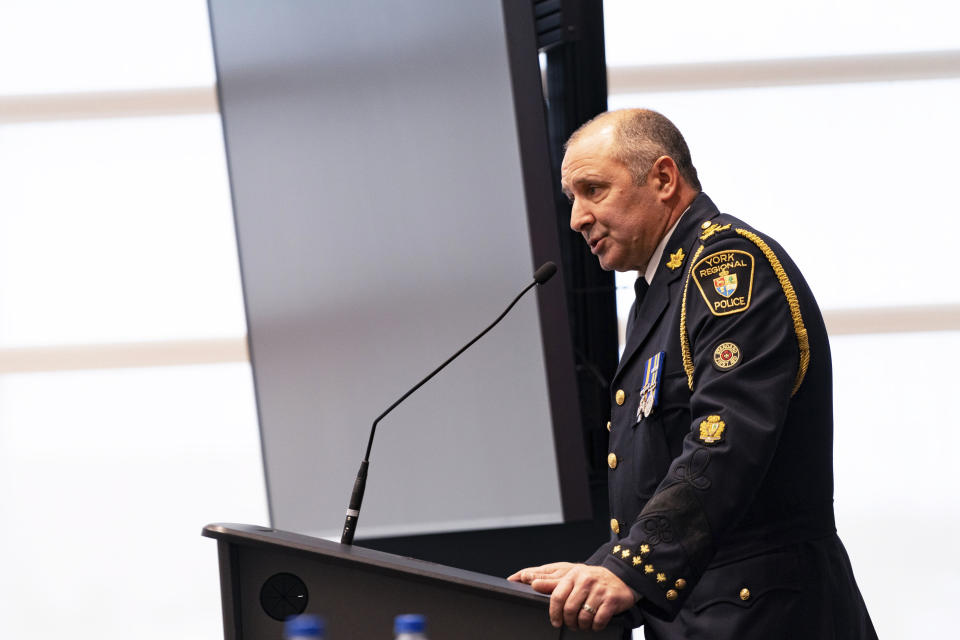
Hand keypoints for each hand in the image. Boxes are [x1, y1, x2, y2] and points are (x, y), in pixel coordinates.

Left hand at [509, 562, 634, 630]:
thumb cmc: (593, 579)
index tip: (556, 622)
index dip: (554, 613)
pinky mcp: (612, 600)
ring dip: (582, 626)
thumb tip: (532, 583)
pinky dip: (595, 627)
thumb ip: (552, 581)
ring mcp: (599, 590)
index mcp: (574, 575)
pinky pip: (599, 620)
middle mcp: (586, 581)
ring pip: (584, 617)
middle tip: (571, 624)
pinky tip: (595, 624)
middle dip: (569, 622)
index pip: (557, 596)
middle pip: (569, 609)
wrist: (622, 577)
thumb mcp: (572, 577)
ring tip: (583, 624)